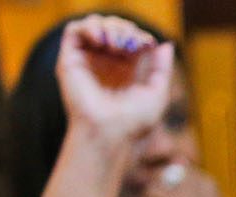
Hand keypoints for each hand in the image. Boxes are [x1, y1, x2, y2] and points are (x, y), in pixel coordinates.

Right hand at [55, 16, 174, 146]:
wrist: (110, 132)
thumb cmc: (134, 121)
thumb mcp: (157, 92)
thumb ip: (162, 68)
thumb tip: (165, 44)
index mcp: (125, 69)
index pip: (130, 38)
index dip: (139, 35)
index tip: (145, 44)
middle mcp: (105, 63)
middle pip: (113, 28)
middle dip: (124, 29)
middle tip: (128, 44)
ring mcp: (87, 60)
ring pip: (95, 25)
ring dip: (108, 26)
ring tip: (115, 44)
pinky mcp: (70, 60)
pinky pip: (74, 30)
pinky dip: (89, 27)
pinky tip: (101, 41)